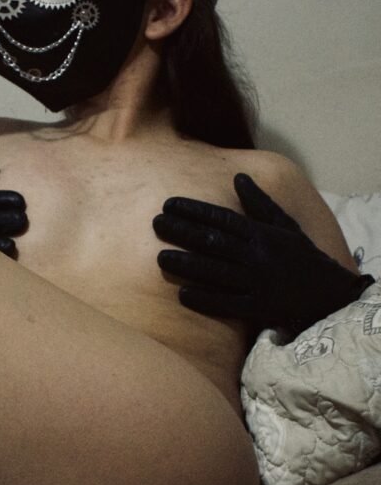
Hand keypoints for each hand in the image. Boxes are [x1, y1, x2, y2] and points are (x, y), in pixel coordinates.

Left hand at [153, 172, 373, 335]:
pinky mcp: (259, 308)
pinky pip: (229, 304)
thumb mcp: (285, 225)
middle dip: (183, 232)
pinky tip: (183, 295)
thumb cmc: (301, 256)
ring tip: (160, 258)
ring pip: (217, 272)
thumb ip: (259, 203)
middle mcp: (259, 257)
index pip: (224, 219)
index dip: (195, 211)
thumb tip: (238, 176)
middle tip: (155, 223)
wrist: (329, 294)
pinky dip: (206, 300)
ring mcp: (259, 283)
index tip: (168, 204)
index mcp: (264, 234)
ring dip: (187, 265)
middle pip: (215, 243)